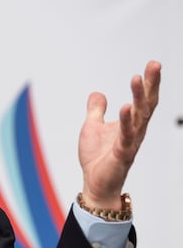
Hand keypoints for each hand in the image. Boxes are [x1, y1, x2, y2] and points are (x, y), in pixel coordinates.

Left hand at [78, 60, 160, 209]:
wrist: (95, 183)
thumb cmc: (97, 157)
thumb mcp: (92, 127)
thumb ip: (96, 110)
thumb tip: (97, 93)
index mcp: (131, 123)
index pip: (143, 99)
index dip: (148, 82)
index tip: (153, 64)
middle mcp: (136, 130)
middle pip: (147, 104)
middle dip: (151, 84)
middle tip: (154, 65)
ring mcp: (130, 141)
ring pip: (139, 116)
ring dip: (138, 97)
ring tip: (136, 78)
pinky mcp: (122, 153)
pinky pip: (126, 135)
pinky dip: (126, 121)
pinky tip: (126, 107)